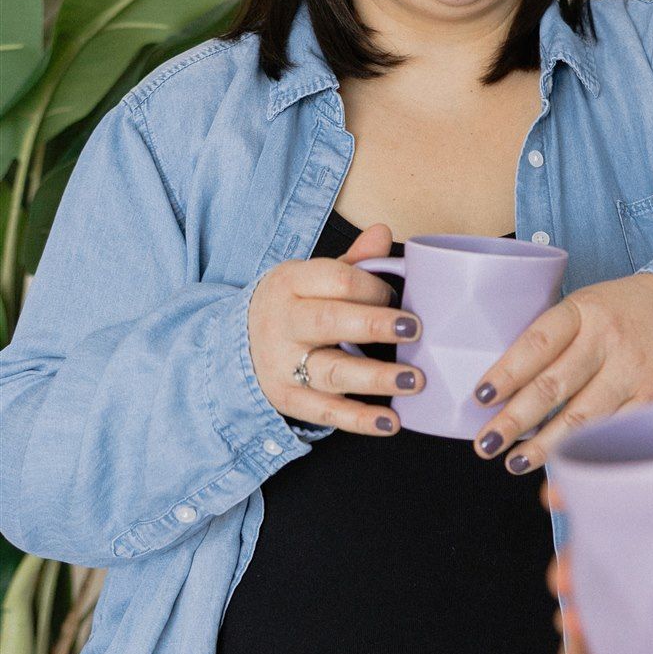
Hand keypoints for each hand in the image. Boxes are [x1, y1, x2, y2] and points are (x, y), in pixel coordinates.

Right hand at [246, 221, 426, 434]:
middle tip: (414, 329)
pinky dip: (358, 419)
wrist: (236, 344)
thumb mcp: (311, 277)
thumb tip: (383, 232)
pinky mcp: (287, 398)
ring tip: (415, 380)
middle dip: (375, 325)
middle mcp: (283, 323)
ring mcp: (282, 364)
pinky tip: (390, 422)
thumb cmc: (292, 306)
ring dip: (375, 377)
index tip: (399, 299)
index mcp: (291, 283)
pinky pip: (324, 411)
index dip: (372, 287)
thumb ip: (352, 261)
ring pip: (330, 371)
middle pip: (330, 322)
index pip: (336, 280)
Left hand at [471, 272, 652, 472]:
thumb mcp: (588, 306)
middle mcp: (610, 340)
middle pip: (554, 385)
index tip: (480, 398)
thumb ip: (554, 339)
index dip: (507, 372)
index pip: (538, 342)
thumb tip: (504, 390)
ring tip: (514, 462)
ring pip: (583, 418)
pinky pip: (617, 434)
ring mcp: (636, 372)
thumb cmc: (625, 311)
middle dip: (515, 419)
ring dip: (544, 445)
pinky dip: (589, 454)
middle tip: (485, 444)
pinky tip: (566, 469)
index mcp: (585, 311)